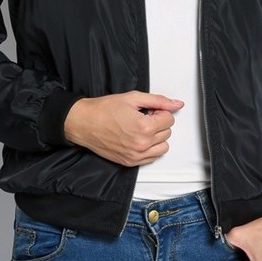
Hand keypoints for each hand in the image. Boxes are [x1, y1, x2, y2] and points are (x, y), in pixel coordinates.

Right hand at [63, 91, 183, 165]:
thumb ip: (158, 100)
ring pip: (163, 146)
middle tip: (142, 116)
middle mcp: (142, 144)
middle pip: (167, 132)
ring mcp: (136, 156)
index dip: (159, 111)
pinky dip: (150, 148)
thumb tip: (177, 104)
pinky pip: (152, 157)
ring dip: (156, 136)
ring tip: (141, 127)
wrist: (84, 123)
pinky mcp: (130, 162)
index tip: (148, 109)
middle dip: (158, 122)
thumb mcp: (133, 98)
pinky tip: (138, 137)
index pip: (169, 119)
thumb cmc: (104, 109)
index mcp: (144, 127)